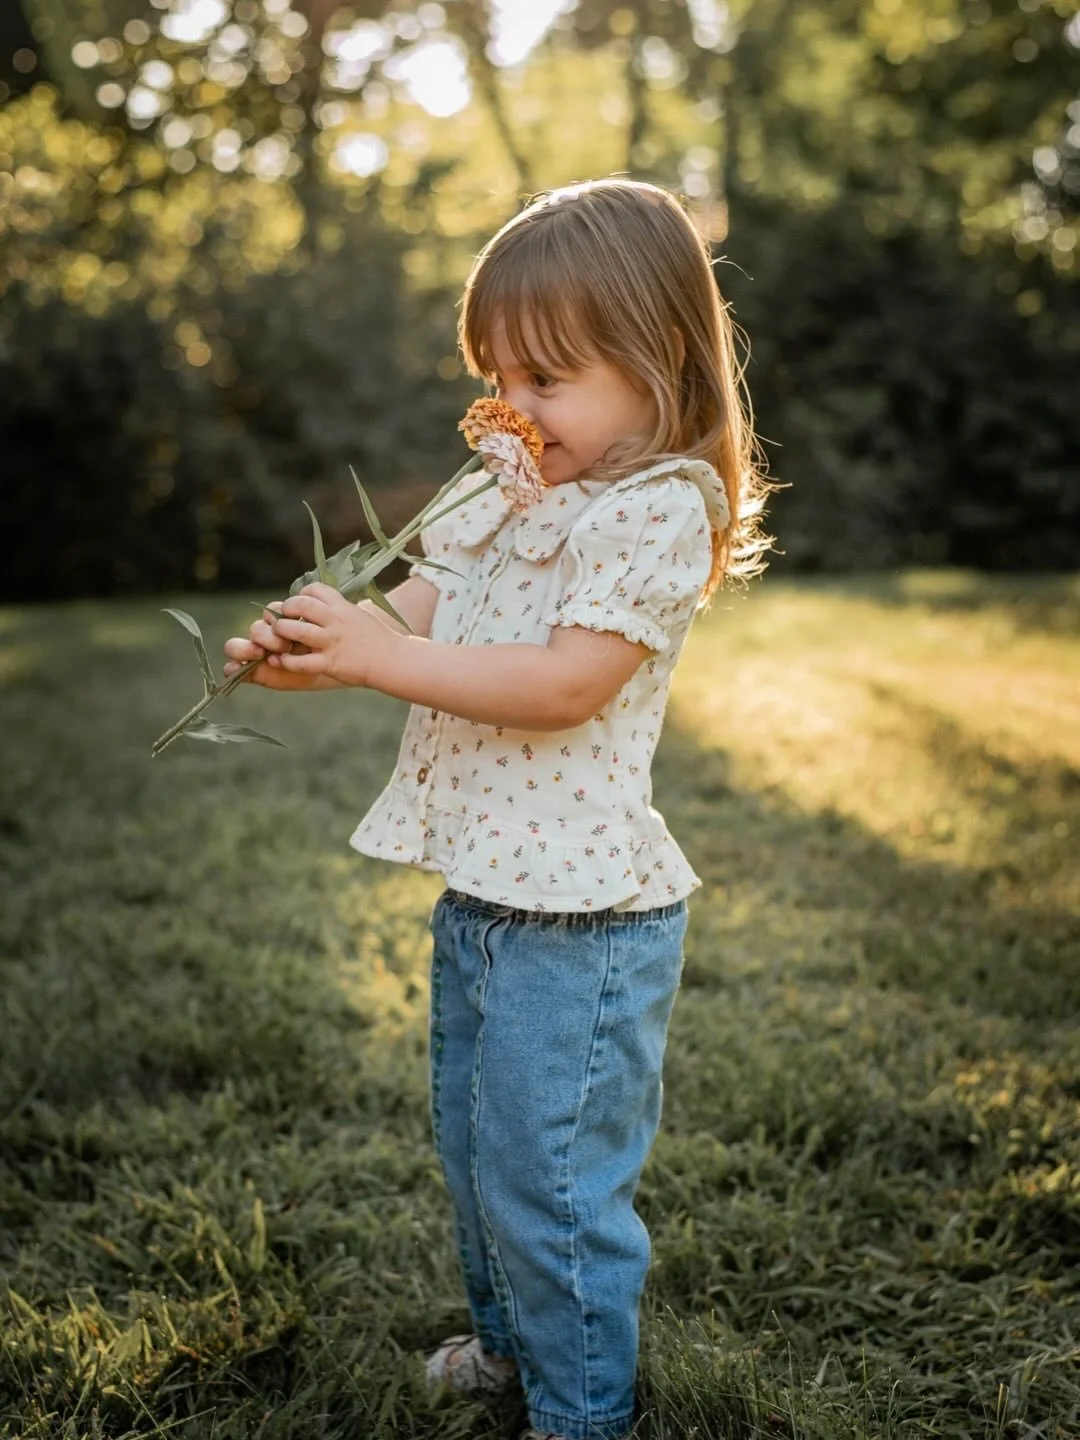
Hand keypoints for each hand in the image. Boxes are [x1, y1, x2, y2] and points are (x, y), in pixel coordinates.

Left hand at [226, 582, 398, 689]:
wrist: (392, 660)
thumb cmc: (375, 638)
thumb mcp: (357, 614)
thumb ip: (337, 608)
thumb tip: (317, 602)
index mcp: (342, 606)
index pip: (313, 589)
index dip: (301, 595)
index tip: (298, 605)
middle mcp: (336, 621)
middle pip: (301, 605)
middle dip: (286, 609)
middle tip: (282, 619)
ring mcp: (332, 642)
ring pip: (296, 631)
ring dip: (281, 632)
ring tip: (279, 637)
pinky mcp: (331, 663)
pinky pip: (301, 662)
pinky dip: (286, 661)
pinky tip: (282, 660)